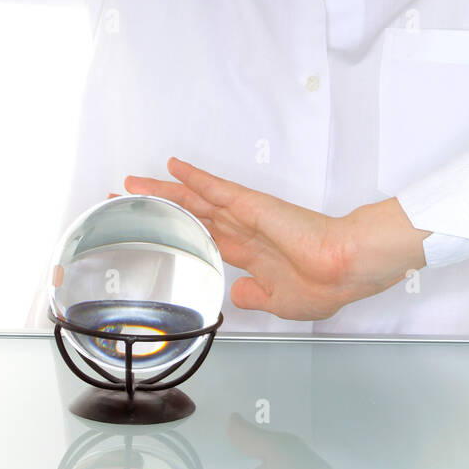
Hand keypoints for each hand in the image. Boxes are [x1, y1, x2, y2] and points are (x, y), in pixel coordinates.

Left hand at [118, 157, 429, 320]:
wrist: (344, 268)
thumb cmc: (323, 284)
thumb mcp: (280, 301)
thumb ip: (255, 294)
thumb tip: (238, 293)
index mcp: (250, 254)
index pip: (202, 239)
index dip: (175, 235)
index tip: (152, 233)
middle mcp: (242, 231)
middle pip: (189, 215)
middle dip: (156, 209)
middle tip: (124, 203)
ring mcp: (245, 215)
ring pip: (194, 199)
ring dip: (162, 191)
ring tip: (131, 184)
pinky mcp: (251, 204)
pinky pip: (215, 188)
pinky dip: (193, 177)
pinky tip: (171, 167)